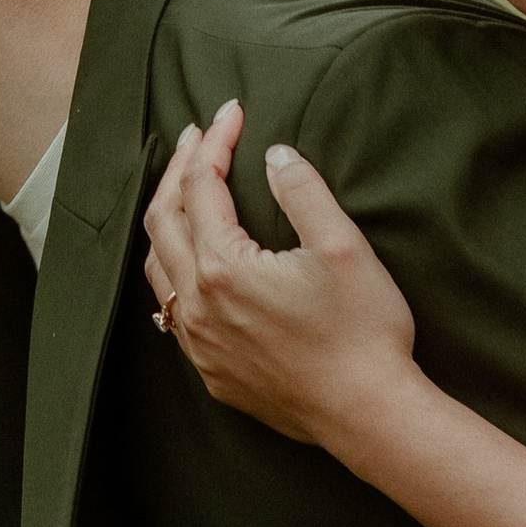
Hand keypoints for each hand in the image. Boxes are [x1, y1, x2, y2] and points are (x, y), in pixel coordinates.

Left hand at [141, 101, 419, 449]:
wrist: (368, 414)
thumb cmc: (363, 332)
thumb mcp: (343, 248)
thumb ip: (303, 192)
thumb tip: (276, 156)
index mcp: (224, 268)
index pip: (202, 187)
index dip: (216, 142)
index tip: (232, 112)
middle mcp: (198, 307)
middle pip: (163, 220)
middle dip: (180, 171)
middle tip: (200, 138)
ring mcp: (200, 344)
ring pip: (158, 268)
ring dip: (167, 221)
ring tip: (186, 191)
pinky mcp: (212, 373)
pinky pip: (173, 312)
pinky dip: (175, 272)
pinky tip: (193, 265)